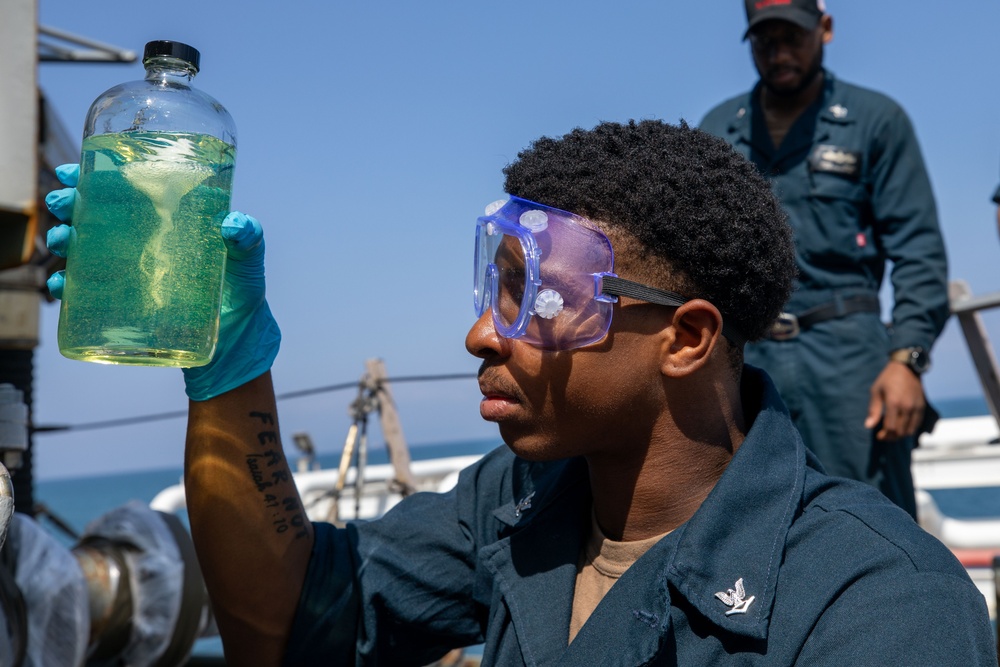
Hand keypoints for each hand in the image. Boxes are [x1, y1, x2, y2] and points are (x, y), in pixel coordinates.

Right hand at [44, 164, 279, 400]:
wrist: (235, 342)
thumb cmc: (242, 293)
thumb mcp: (248, 262)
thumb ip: (249, 240)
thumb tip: (234, 225)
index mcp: (169, 220)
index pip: (126, 190)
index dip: (95, 177)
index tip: (73, 171)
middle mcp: (143, 242)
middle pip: (95, 214)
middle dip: (70, 204)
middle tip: (63, 204)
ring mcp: (131, 272)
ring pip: (83, 248)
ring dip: (63, 238)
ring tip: (62, 239)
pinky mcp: (124, 304)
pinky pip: (85, 292)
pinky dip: (67, 285)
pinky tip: (61, 283)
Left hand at [864, 361, 924, 440]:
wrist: (907, 368)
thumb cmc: (887, 379)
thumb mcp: (876, 391)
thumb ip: (873, 410)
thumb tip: (868, 426)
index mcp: (894, 403)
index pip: (890, 428)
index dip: (884, 435)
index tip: (878, 436)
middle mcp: (907, 407)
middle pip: (900, 431)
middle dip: (891, 437)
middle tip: (884, 436)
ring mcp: (916, 407)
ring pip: (910, 430)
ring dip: (900, 435)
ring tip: (891, 433)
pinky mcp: (922, 407)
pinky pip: (917, 424)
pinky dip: (909, 429)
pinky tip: (901, 427)